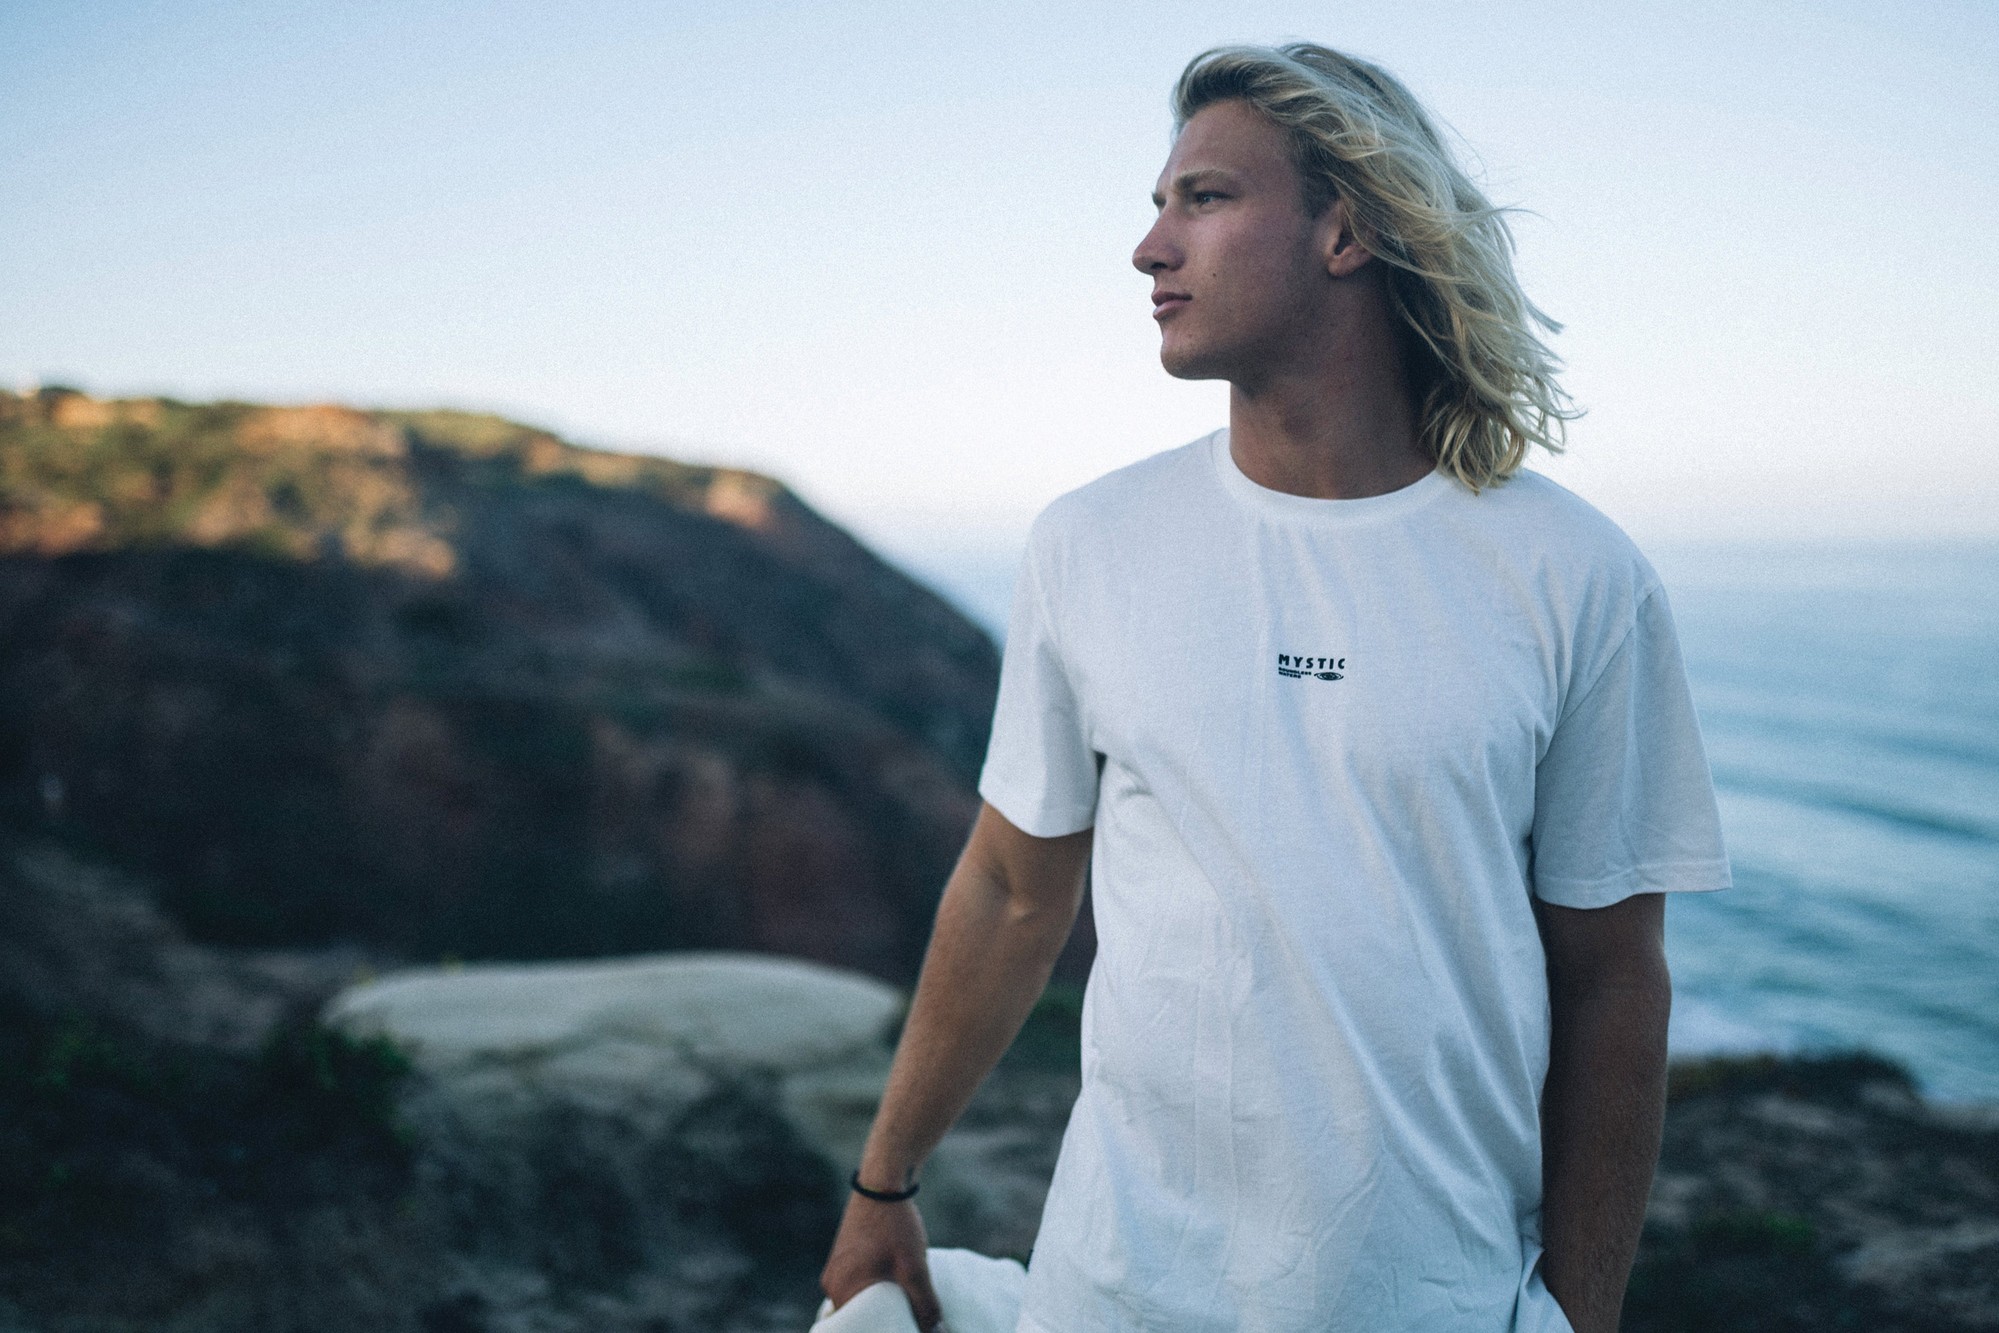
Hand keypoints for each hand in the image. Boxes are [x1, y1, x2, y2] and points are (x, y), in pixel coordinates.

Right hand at [819, 1193, 942, 1330]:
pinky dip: (876, 1287)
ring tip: (906, 1300)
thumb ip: (925, 1304)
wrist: (883, 1182)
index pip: (863, 1328)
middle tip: (910, 1318)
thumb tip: (936, 1332)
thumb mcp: (914, 1268)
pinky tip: (896, 1282)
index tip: (905, 1326)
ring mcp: (835, 1269)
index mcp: (842, 1290)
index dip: (885, 1330)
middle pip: (861, 1316)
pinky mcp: (844, 1257)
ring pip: (861, 1299)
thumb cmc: (895, 1225)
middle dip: (885, 1319)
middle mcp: (832, 1284)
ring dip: (882, 1302)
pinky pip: (859, 1283)